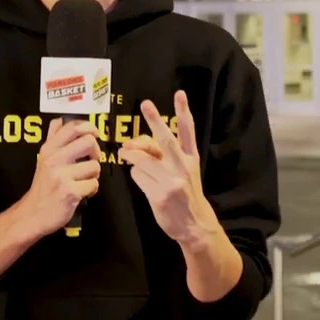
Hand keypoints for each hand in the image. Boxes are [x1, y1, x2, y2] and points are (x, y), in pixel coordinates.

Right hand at [18, 118, 101, 238]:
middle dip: (96, 152)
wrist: (33, 213)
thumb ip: (52, 138)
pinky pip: (93, 184)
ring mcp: (61, 176)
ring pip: (94, 165)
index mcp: (49, 149)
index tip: (94, 134)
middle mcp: (54, 159)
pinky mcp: (69, 192)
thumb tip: (59, 120)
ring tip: (83, 181)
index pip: (72, 127)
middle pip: (89, 141)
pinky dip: (91, 190)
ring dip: (94, 175)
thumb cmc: (42, 186)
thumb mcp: (43, 158)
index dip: (89, 127)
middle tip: (91, 161)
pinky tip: (82, 193)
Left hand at [119, 91, 220, 247]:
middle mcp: (183, 167)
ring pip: (142, 159)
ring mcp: (171, 182)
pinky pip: (137, 176)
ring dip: (131, 155)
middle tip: (146, 104)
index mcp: (191, 159)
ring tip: (125, 154)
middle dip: (155, 121)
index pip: (188, 131)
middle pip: (165, 140)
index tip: (180, 94)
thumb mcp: (185, 172)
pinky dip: (135, 175)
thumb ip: (166, 156)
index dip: (184, 112)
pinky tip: (141, 180)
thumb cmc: (186, 194)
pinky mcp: (159, 195)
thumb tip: (138, 145)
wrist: (195, 225)